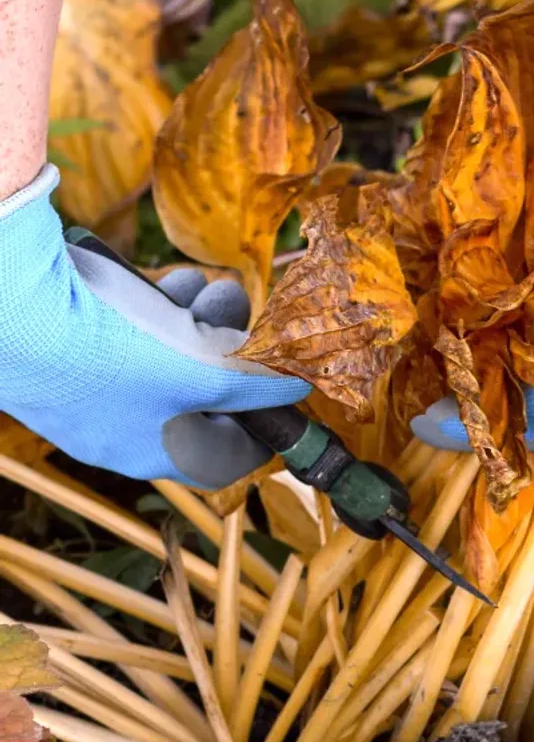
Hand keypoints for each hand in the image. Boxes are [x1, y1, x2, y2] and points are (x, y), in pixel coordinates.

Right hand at [0, 166, 310, 486]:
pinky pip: (122, 336)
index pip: (224, 461)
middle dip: (224, 353)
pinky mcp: (64, 351)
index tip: (279, 389)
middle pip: (196, 401)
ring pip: (160, 361)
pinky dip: (148, 311)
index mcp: (153, 454)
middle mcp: (120, 433)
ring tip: (203, 287)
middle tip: (235, 315)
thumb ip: (253, 386)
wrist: (8, 310)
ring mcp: (88, 393)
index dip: (259, 427)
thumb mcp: (201, 374)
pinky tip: (159, 280)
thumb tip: (297, 388)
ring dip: (191, 322)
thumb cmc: (110, 354)